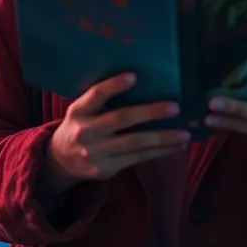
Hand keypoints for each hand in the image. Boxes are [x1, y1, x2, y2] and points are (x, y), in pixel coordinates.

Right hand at [41, 73, 190, 195]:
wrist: (61, 161)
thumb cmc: (81, 126)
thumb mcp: (82, 111)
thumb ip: (102, 101)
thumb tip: (144, 84)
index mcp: (78, 111)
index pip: (95, 95)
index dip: (114, 86)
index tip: (134, 76)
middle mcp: (85, 132)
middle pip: (120, 119)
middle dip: (150, 113)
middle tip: (175, 107)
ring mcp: (95, 153)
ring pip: (134, 143)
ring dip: (162, 138)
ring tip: (185, 133)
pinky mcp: (106, 169)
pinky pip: (137, 158)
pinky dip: (159, 152)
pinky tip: (176, 147)